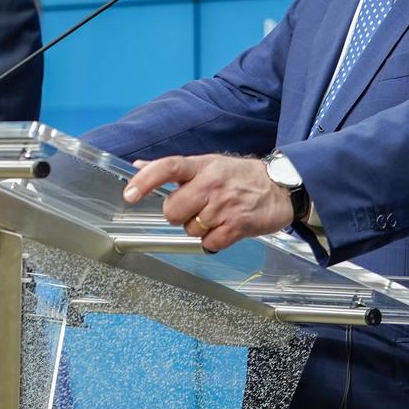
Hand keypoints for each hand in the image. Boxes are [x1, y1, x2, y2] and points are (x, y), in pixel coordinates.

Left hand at [121, 154, 292, 253]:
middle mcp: (210, 184)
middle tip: (195, 207)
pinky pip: (209, 243)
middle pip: (172, 210)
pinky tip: (225, 227)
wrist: (280, 187)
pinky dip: (214, 240)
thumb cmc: (238, 176)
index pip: (166, 168)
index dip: (144, 181)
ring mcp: (224, 206)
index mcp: (200, 166)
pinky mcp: (237, 226)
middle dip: (178, 214)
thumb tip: (137, 166)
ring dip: (198, 227)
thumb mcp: (206, 164)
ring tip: (216, 215)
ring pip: (189, 229)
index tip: (129, 194)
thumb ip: (170, 169)